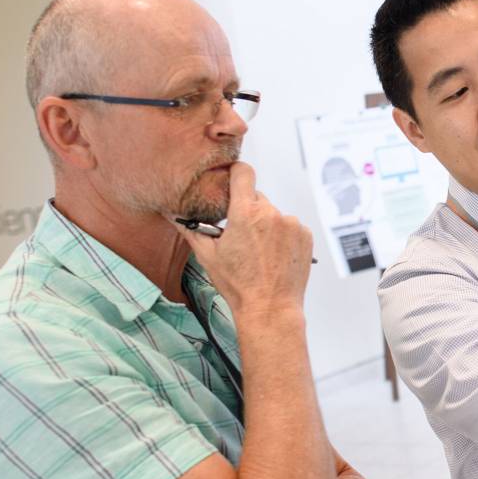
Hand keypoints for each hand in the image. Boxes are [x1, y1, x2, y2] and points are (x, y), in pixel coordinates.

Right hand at [176, 163, 312, 317]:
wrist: (270, 307)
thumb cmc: (239, 285)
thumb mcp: (208, 256)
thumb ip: (190, 229)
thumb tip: (172, 214)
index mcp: (245, 213)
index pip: (243, 172)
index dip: (236, 172)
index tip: (232, 176)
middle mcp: (271, 213)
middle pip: (257, 198)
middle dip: (247, 211)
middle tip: (241, 236)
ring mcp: (291, 224)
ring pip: (273, 214)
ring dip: (266, 225)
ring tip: (259, 252)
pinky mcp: (305, 234)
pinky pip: (290, 227)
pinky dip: (282, 236)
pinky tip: (274, 255)